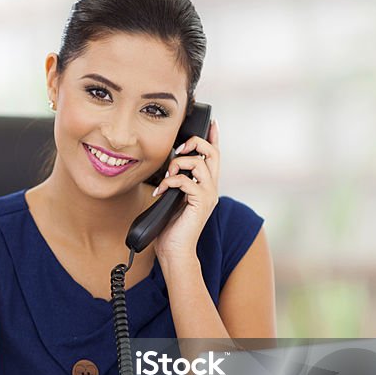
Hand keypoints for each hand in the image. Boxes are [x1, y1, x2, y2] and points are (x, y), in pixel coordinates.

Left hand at [151, 119, 220, 265]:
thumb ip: (176, 182)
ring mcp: (208, 196)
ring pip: (199, 163)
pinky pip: (186, 181)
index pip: (214, 156)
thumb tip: (168, 167)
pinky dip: (170, 182)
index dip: (214, 137)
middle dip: (194, 143)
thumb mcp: (173, 199)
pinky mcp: (200, 203)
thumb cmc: (171, 228)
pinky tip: (160, 192)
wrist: (174, 252)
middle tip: (177, 150)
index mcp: (206, 186)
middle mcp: (211, 189)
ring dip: (177, 164)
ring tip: (166, 176)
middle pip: (212, 153)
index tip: (212, 122)